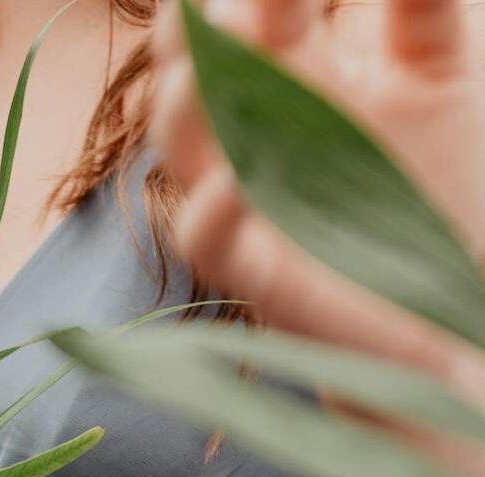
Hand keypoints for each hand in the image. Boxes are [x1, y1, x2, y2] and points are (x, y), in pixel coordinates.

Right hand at [152, 0, 484, 373]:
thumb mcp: (441, 71)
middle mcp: (250, 127)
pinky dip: (210, 211)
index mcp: (291, 69)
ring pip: (181, 148)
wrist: (446, 298)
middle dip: (187, 35)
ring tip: (197, 70)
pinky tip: (235, 182)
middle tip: (195, 4)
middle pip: (193, 69)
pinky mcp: (251, 267)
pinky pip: (206, 238)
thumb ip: (420, 7)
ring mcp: (241, 196)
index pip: (253, 9)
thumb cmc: (434, 177)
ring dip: (179, 109)